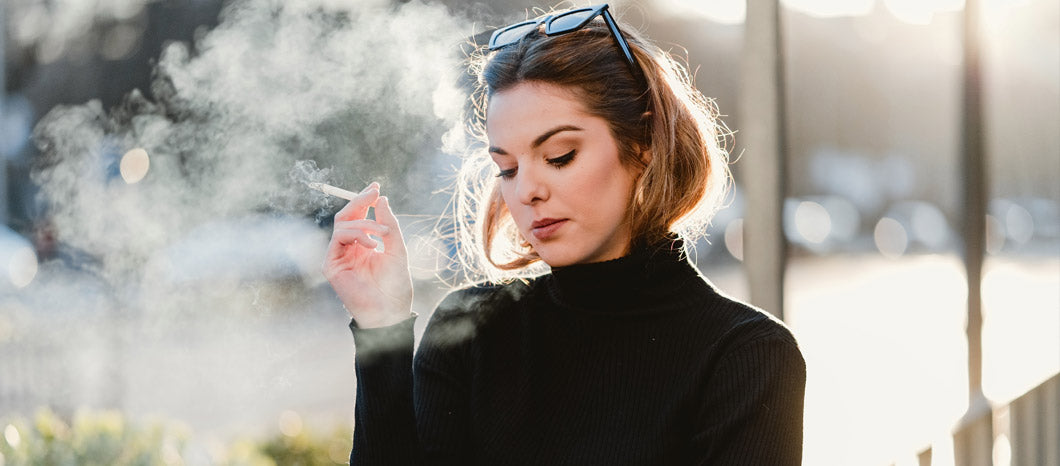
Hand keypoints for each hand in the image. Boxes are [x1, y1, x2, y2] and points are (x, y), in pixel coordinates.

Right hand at [322, 182, 412, 327]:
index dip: (364, 200)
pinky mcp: (331, 265)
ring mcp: (338, 256)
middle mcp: (349, 249)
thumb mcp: (397, 249)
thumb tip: (382, 199)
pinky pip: (339, 238)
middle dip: (359, 201)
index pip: (359, 217)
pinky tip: (372, 245)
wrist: (390, 311)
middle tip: (373, 192)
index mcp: (363, 245)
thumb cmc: (395, 285)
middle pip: (346, 216)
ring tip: (382, 233)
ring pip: (342, 224)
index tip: (376, 187)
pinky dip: (356, 234)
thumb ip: (389, 225)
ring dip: (364, 223)